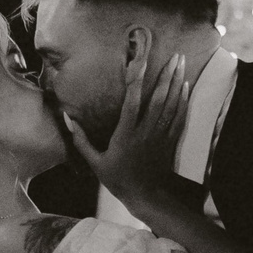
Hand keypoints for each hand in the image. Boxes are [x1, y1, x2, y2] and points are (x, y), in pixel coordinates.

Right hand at [66, 50, 190, 202]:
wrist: (146, 197)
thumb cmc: (118, 179)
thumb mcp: (95, 162)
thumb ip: (81, 140)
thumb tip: (67, 119)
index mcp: (126, 135)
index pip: (132, 103)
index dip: (137, 81)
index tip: (141, 62)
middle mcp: (146, 132)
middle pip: (159, 99)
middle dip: (167, 75)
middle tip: (175, 55)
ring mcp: (161, 136)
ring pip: (171, 104)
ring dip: (177, 82)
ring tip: (181, 62)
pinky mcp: (171, 140)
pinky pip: (179, 116)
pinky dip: (183, 100)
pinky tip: (185, 86)